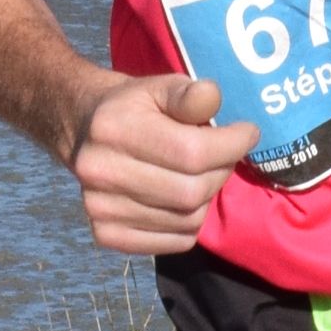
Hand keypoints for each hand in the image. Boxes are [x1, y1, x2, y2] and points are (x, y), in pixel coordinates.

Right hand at [65, 72, 258, 254]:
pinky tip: (183, 199)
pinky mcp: (107, 234)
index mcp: (114, 129)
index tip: (248, 133)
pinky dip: (191, 224)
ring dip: (207, 198)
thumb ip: (188, 94)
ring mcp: (101, 208)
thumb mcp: (160, 87)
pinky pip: (175, 242)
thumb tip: (213, 97)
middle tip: (224, 156)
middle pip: (191, 191)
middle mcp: (102, 172)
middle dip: (221, 172)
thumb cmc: (131, 107)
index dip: (232, 145)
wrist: (82, 130)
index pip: (191, 152)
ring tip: (199, 175)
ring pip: (188, 219)